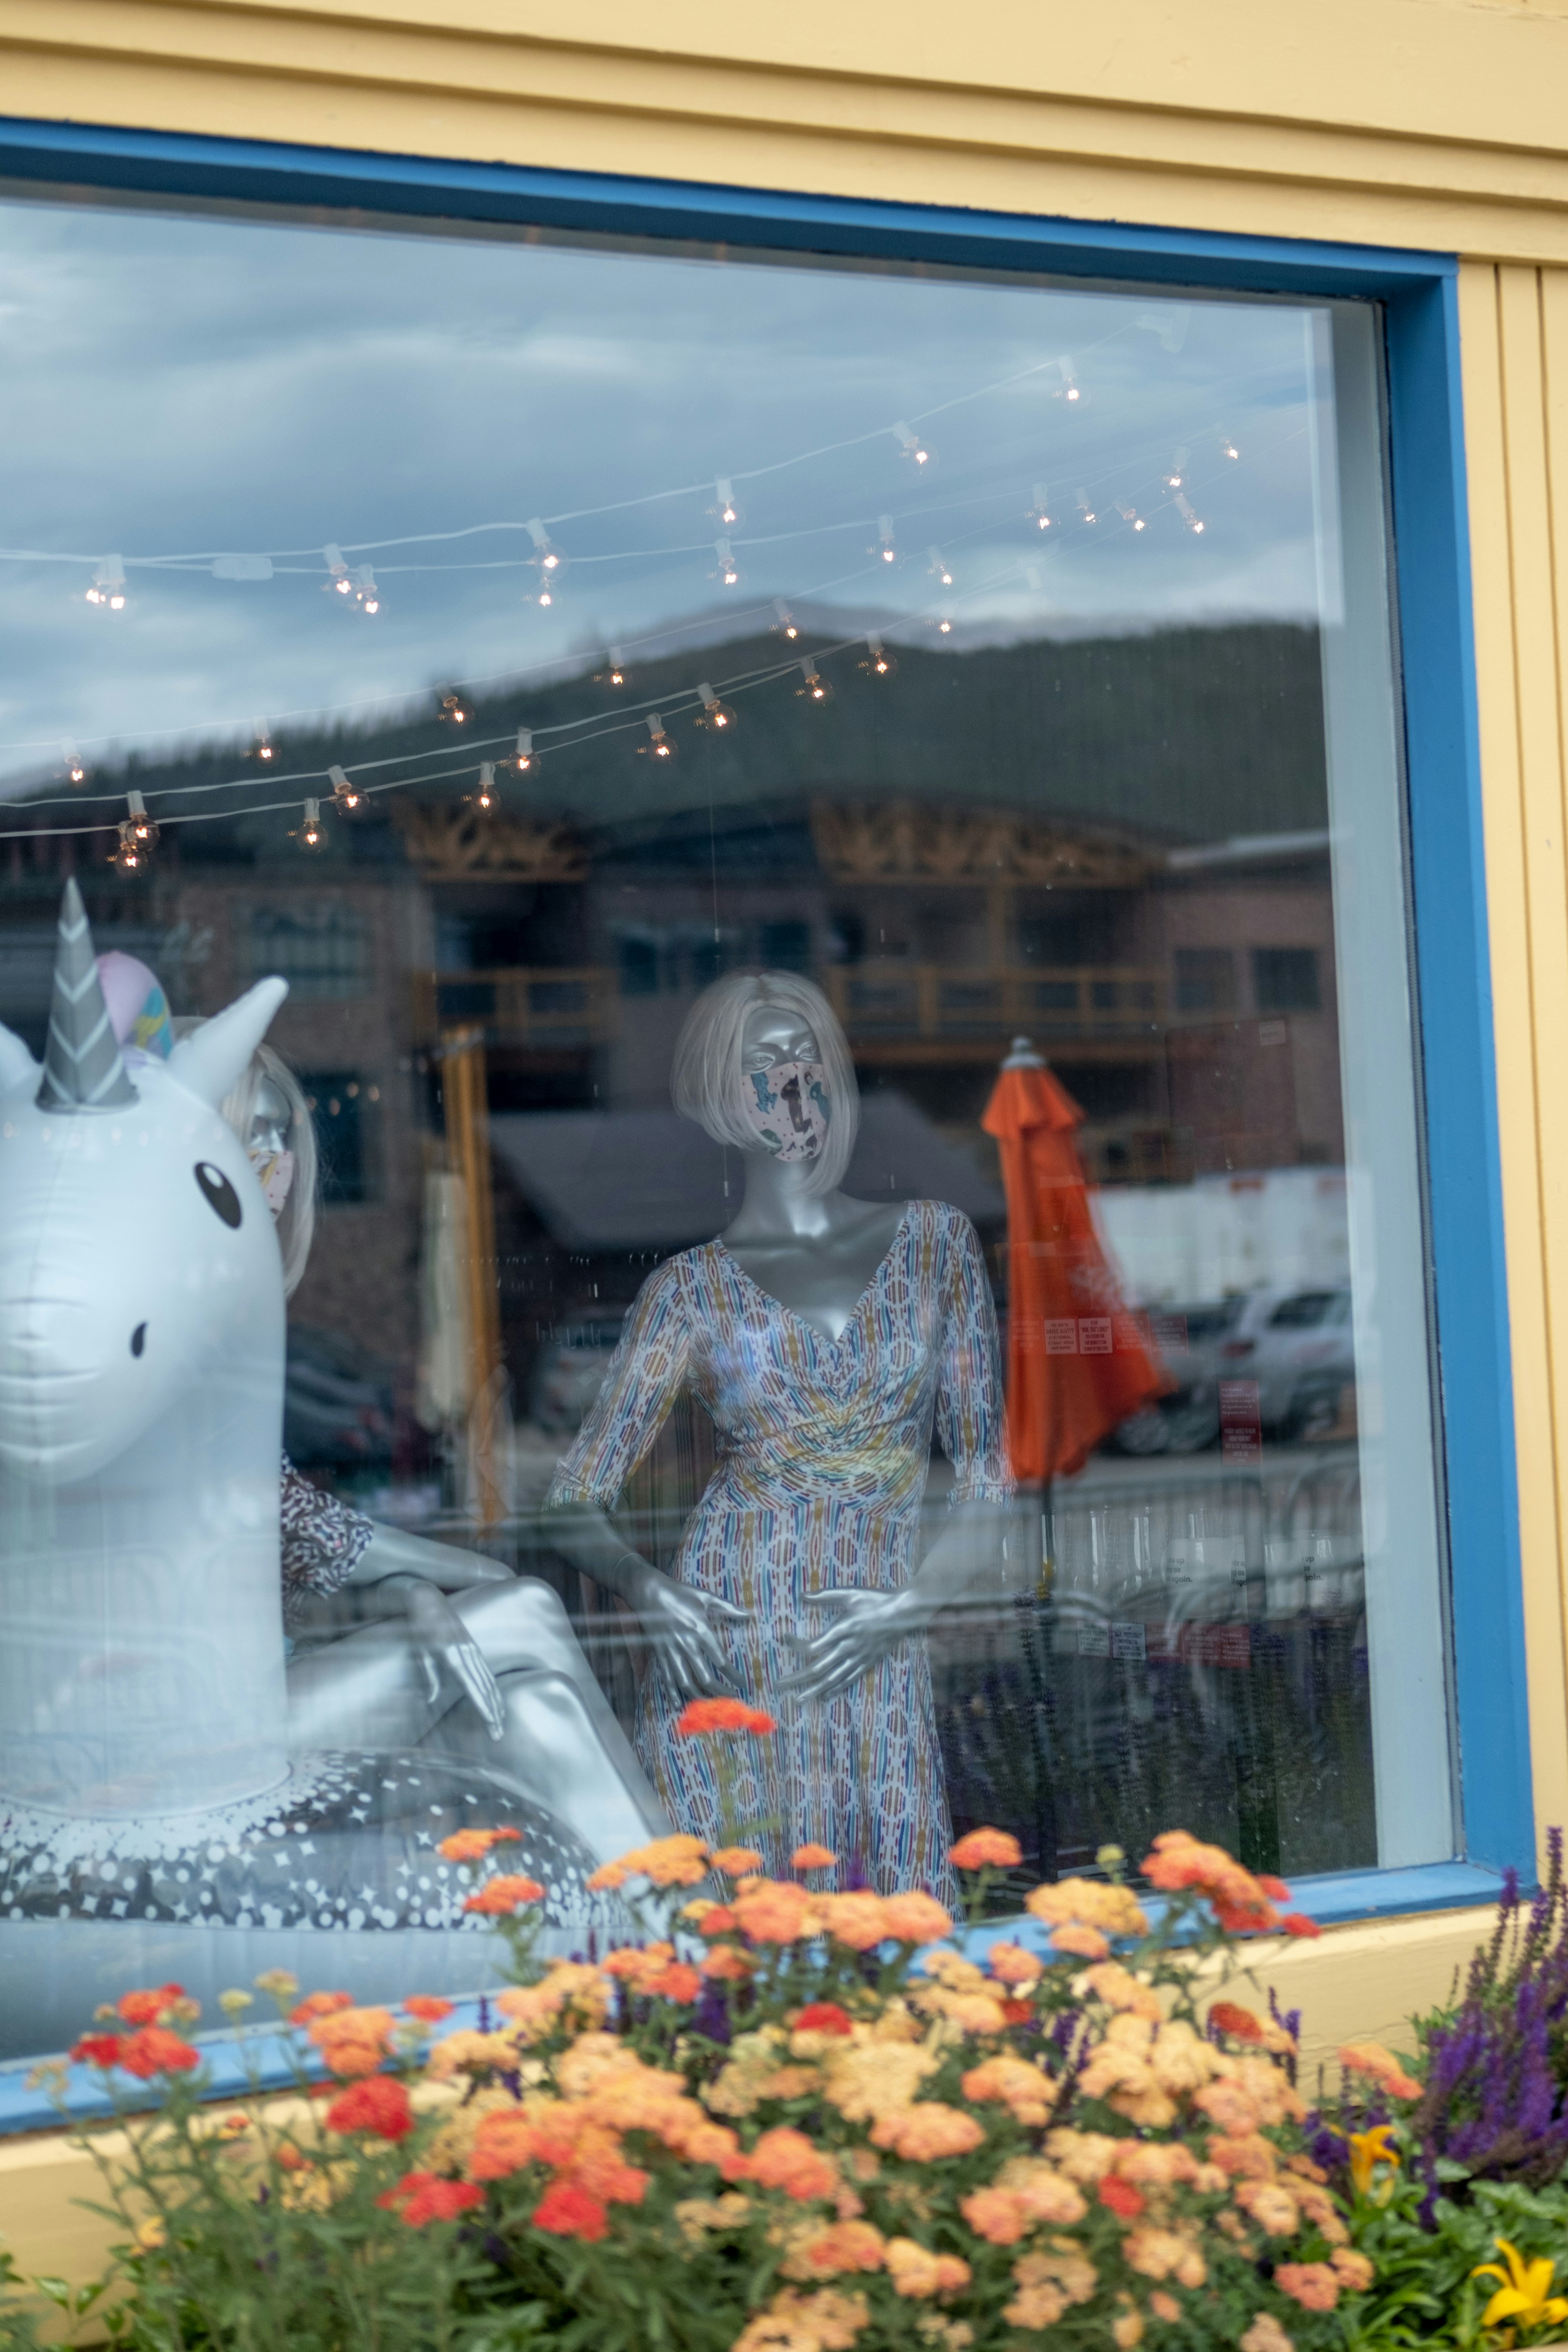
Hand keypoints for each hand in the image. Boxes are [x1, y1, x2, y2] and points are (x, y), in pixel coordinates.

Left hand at [399, 1579, 506, 1738]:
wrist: (428, 1599)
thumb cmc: (419, 1627)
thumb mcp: (419, 1653)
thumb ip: (429, 1677)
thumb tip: (430, 1701)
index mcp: (453, 1657)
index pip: (474, 1689)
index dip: (484, 1709)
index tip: (492, 1726)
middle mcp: (467, 1653)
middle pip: (486, 1688)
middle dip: (494, 1713)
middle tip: (498, 1735)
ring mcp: (472, 1649)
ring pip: (489, 1681)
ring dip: (496, 1703)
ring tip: (500, 1723)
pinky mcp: (473, 1647)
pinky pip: (486, 1672)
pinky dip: (493, 1688)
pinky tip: (496, 1700)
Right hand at [628, 1561, 749, 1702]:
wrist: (648, 1591)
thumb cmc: (680, 1592)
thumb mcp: (706, 1596)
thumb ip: (728, 1607)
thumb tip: (749, 1614)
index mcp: (701, 1630)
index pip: (721, 1660)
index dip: (733, 1675)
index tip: (743, 1684)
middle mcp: (687, 1645)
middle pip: (704, 1677)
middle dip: (720, 1691)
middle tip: (732, 1698)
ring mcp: (671, 1651)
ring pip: (685, 1682)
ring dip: (700, 1696)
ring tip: (711, 1705)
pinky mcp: (659, 1653)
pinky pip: (666, 1678)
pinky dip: (672, 1694)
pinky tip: (678, 1705)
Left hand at [780, 1586, 927, 1704]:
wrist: (904, 1613)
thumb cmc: (876, 1599)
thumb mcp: (850, 1593)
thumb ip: (825, 1596)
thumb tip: (802, 1596)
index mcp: (842, 1630)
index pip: (813, 1646)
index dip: (796, 1646)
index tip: (784, 1639)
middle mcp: (848, 1648)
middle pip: (818, 1669)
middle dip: (797, 1679)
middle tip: (779, 1686)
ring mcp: (858, 1658)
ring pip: (832, 1679)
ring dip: (814, 1690)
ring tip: (798, 1700)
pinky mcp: (867, 1662)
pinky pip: (849, 1679)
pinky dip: (836, 1689)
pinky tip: (825, 1696)